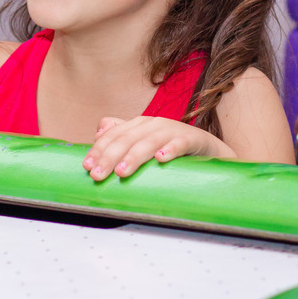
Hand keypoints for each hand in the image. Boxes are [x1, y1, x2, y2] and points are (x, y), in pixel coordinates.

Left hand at [81, 115, 227, 180]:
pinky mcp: (193, 139)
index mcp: (140, 125)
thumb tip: (98, 131)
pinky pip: (181, 143)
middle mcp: (154, 124)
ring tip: (122, 171)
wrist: (211, 151)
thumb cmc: (173, 149)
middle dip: (110, 156)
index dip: (99, 150)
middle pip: (127, 139)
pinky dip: (171, 150)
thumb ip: (122, 135)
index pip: (114, 135)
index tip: (86, 167)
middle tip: (98, 175)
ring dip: (134, 156)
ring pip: (149, 141)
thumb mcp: (145, 142)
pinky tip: (161, 159)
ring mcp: (173, 130)